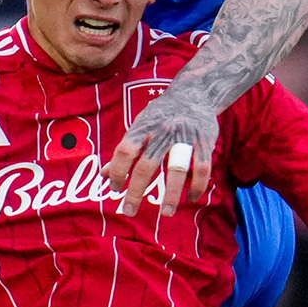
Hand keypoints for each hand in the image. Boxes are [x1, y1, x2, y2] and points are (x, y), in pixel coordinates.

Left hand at [110, 89, 217, 216]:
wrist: (194, 93)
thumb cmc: (161, 114)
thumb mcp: (140, 125)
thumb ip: (125, 150)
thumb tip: (103, 174)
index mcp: (143, 127)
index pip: (125, 151)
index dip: (116, 171)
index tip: (114, 189)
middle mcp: (162, 132)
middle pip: (147, 165)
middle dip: (136, 191)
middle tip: (129, 211)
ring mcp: (185, 137)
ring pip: (176, 169)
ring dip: (170, 195)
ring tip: (165, 213)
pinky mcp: (204, 141)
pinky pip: (201, 168)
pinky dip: (196, 186)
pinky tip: (191, 198)